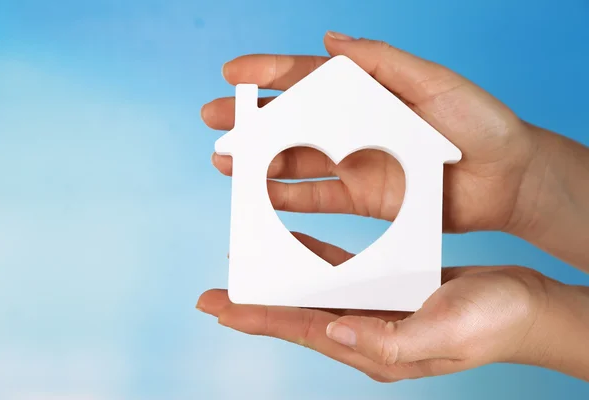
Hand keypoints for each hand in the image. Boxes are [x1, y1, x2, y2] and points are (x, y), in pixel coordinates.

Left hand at [197, 233, 588, 381]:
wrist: (527, 307)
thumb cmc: (494, 323)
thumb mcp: (445, 332)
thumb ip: (388, 338)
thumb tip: (333, 333)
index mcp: (376, 347)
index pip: (303, 331)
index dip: (259, 319)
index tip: (218, 309)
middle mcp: (367, 333)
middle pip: (297, 317)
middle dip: (256, 306)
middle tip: (215, 296)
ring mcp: (376, 313)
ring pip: (313, 296)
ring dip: (278, 284)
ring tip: (246, 270)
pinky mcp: (388, 292)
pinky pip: (340, 276)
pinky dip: (313, 263)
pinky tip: (296, 249)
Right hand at [202, 31, 537, 233]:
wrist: (505, 178)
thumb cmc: (478, 122)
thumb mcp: (433, 82)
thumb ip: (381, 62)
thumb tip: (330, 38)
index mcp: (366, 92)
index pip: (307, 78)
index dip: (268, 73)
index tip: (232, 73)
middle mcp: (353, 126)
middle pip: (291, 121)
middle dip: (250, 118)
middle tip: (214, 117)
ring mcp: (355, 163)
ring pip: (296, 160)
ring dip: (259, 161)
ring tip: (225, 160)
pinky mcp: (364, 197)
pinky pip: (318, 198)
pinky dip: (288, 197)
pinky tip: (260, 194)